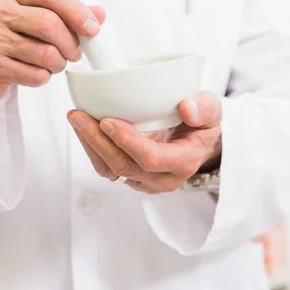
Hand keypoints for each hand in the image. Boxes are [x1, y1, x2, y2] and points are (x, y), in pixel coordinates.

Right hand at [0, 0, 104, 109]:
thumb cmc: (10, 40)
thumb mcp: (34, 19)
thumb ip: (67, 15)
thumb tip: (99, 14)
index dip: (77, 11)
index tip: (93, 29)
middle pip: (49, 24)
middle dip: (70, 43)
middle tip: (74, 54)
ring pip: (45, 53)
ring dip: (59, 64)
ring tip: (54, 64)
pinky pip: (35, 75)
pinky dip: (44, 77)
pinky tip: (37, 73)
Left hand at [68, 92, 221, 193]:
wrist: (197, 144)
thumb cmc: (201, 126)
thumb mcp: (213, 112)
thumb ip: (206, 108)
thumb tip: (187, 108)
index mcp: (183, 163)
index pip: (151, 159)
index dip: (127, 141)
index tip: (107, 121)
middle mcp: (162, 179)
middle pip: (123, 166)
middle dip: (97, 141)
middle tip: (79, 115)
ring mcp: (143, 181)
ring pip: (109, 170)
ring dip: (89, 144)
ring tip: (76, 118)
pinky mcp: (130, 177)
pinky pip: (105, 167)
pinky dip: (91, 147)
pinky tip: (83, 127)